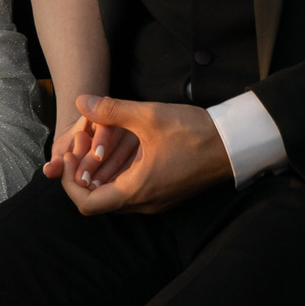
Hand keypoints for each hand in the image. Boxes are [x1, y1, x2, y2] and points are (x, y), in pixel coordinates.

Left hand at [45, 95, 233, 214]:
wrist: (234, 144)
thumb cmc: (194, 132)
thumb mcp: (149, 115)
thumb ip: (112, 110)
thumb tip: (80, 102)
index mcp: (136, 191)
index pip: (87, 203)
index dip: (70, 181)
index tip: (72, 154)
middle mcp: (144, 203)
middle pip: (98, 199)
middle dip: (83, 172)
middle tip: (83, 142)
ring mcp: (156, 200)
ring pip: (114, 194)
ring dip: (101, 172)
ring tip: (96, 141)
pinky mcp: (164, 192)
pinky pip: (131, 189)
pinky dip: (118, 172)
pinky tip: (118, 147)